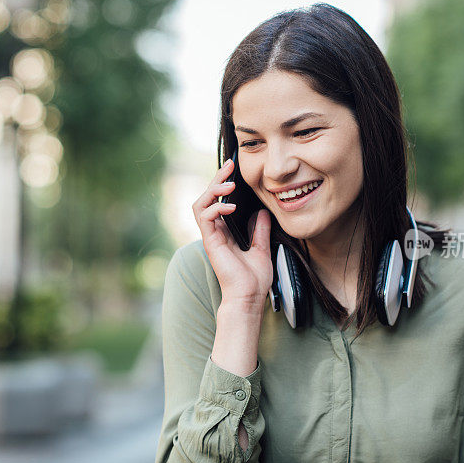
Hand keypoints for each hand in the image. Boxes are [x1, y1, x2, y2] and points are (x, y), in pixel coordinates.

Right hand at [192, 158, 272, 310]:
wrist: (249, 296)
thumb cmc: (254, 279)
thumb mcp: (262, 247)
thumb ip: (260, 230)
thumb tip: (262, 212)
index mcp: (224, 232)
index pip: (218, 202)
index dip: (223, 184)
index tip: (234, 170)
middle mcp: (215, 232)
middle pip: (207, 198)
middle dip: (217, 179)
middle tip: (229, 166)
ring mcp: (211, 236)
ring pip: (201, 204)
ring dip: (214, 190)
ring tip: (229, 185)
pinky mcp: (210, 242)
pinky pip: (204, 217)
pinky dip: (215, 208)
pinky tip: (230, 207)